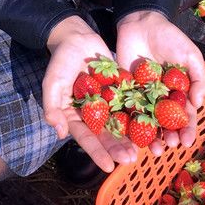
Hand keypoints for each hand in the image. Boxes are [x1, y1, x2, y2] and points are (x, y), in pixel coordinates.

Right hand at [42, 15, 139, 172]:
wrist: (77, 37)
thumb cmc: (60, 61)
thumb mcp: (52, 82)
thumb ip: (52, 106)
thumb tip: (59, 132)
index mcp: (74, 116)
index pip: (87, 138)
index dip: (97, 153)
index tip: (109, 167)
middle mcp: (92, 114)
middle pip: (106, 135)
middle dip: (118, 148)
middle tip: (131, 160)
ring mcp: (107, 103)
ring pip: (121, 124)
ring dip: (132, 137)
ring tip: (145, 149)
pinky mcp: (120, 91)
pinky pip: (130, 105)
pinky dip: (140, 115)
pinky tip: (153, 125)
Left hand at [115, 9, 204, 157]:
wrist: (141, 23)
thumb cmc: (170, 38)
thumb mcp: (190, 55)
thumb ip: (198, 78)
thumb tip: (199, 103)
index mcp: (179, 92)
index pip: (185, 115)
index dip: (187, 129)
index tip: (187, 141)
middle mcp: (162, 98)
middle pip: (166, 123)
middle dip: (169, 137)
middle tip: (168, 146)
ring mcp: (143, 96)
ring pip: (147, 122)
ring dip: (150, 137)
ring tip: (153, 149)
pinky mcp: (125, 91)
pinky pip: (127, 110)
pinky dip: (129, 125)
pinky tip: (131, 138)